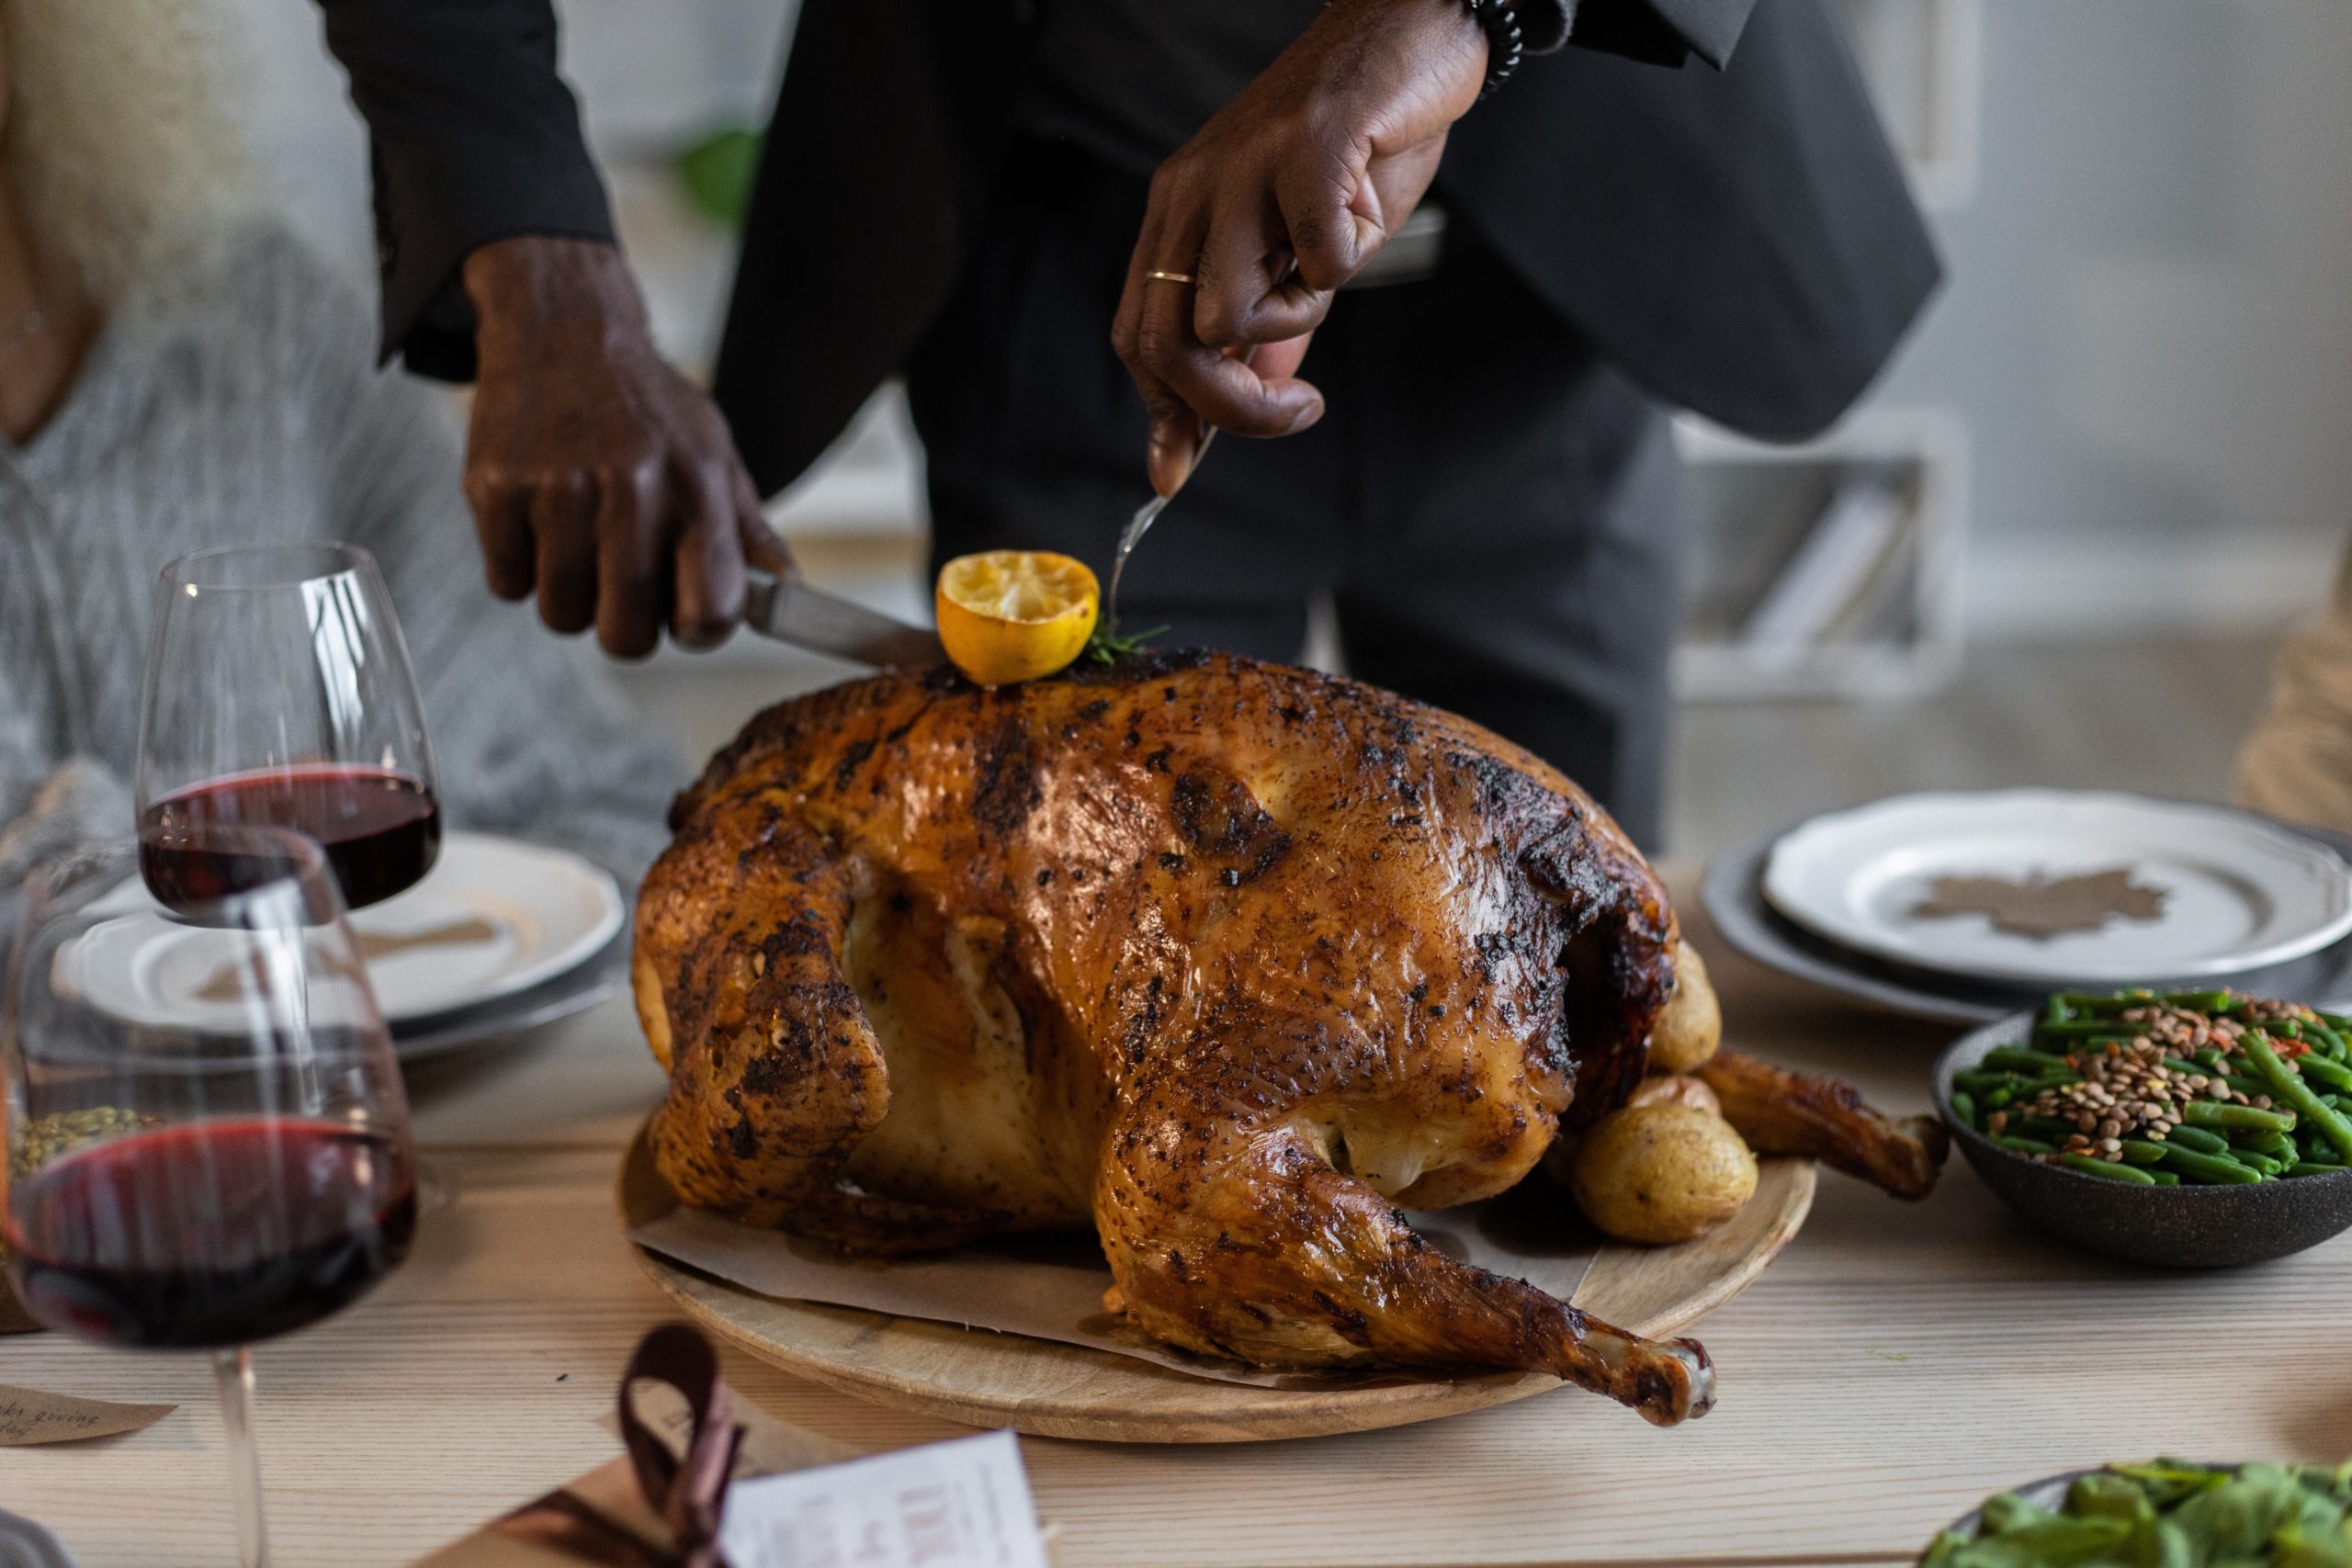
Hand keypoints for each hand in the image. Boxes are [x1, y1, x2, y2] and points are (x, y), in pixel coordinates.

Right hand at [460, 237, 793, 656]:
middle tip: (621, 588)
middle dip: (624, 628)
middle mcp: (632, 485)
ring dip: (569, 597)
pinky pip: (506, 584)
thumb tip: (787, 589)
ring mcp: (558, 486)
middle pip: (625, 634)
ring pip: (561, 614)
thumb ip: (747, 529)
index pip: (710, 610)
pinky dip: (520, 569)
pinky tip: (539, 522)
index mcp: (697, 485)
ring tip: (579, 543)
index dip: (697, 630)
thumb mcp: (713, 452)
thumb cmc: (646, 406)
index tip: (683, 617)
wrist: (563, 327)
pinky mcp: (494, 486)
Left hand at [1111, 0, 1487, 494]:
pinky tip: (1367, 214)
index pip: (1140, 336)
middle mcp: (1193, 193)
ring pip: (1227, 312)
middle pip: (1170, 343)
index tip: (1187, 467)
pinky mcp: (1305, 147)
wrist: (1411, 34)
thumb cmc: (1359, 147)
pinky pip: (1317, 258)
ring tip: (1335, 276)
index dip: (1165, 413)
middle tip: (1297, 411)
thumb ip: (1268, 330)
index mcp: (1179, 217)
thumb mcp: (1300, 249)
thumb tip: (1233, 414)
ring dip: (1297, 321)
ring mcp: (1242, 168)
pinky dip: (1350, 259)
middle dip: (1229, 408)